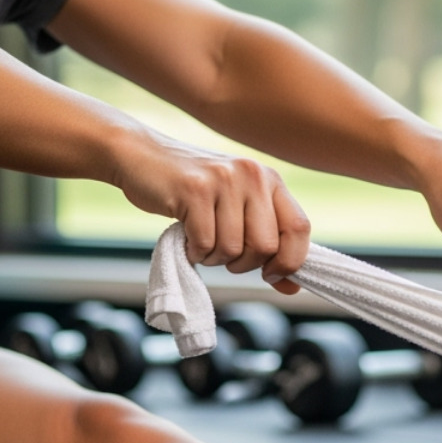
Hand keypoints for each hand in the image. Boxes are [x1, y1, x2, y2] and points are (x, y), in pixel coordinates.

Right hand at [111, 129, 309, 293]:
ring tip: (201, 240)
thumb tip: (293, 286)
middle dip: (243, 263)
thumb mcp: (236, 206)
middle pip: (265, 246)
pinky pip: (204, 243)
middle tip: (223, 253)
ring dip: (214, 258)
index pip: (300, 228)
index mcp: (269, 179)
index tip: (270, 274)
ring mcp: (223, 180)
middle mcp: (252, 175)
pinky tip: (187, 236)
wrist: (141, 156)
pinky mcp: (194, 189)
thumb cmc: (192, 191)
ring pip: (233, 249)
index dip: (289, 261)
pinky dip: (195, 252)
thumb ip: (266, 239)